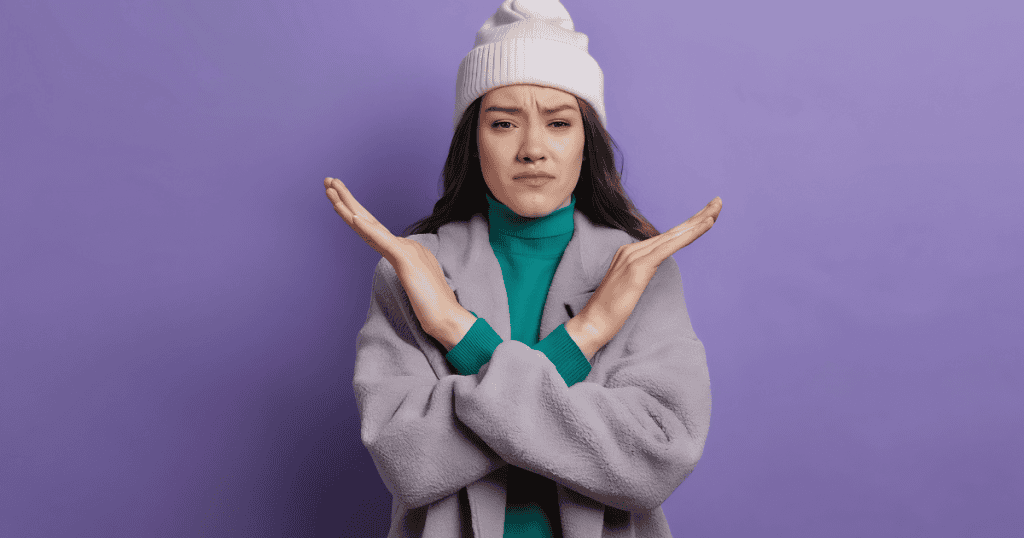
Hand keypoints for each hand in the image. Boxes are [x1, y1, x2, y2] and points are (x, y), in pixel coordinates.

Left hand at [324, 177, 475, 348]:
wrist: (448, 318)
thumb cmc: (433, 306)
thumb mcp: (415, 283)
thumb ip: (408, 270)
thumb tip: (404, 266)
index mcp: (403, 250)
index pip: (372, 229)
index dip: (354, 213)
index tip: (338, 199)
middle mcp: (404, 245)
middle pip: (368, 219)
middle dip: (346, 199)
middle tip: (329, 180)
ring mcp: (405, 250)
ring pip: (370, 225)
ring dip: (348, 206)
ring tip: (331, 189)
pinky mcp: (405, 261)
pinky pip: (382, 241)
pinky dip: (366, 228)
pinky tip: (353, 216)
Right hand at [565, 197, 721, 360]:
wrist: (592, 323)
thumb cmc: (609, 311)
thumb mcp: (629, 288)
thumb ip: (640, 274)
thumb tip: (650, 271)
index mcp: (630, 253)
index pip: (666, 237)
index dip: (688, 226)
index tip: (707, 216)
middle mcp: (632, 250)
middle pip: (672, 231)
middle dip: (697, 216)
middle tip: (719, 202)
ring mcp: (634, 256)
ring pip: (673, 236)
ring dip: (697, 222)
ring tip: (716, 210)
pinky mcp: (639, 268)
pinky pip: (669, 248)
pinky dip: (688, 236)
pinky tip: (704, 226)